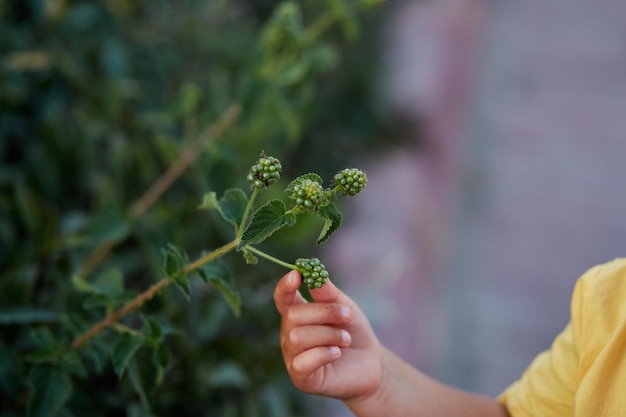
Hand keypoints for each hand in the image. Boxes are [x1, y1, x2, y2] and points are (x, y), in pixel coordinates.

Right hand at [273, 270, 383, 400]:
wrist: (372, 364)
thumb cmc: (354, 332)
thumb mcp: (345, 307)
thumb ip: (328, 292)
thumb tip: (313, 273)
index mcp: (297, 313)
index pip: (282, 298)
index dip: (284, 286)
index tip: (296, 274)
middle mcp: (290, 334)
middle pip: (292, 315)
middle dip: (323, 312)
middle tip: (346, 315)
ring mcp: (293, 356)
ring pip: (297, 337)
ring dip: (328, 335)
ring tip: (345, 339)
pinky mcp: (301, 377)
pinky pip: (301, 362)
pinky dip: (323, 353)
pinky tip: (337, 353)